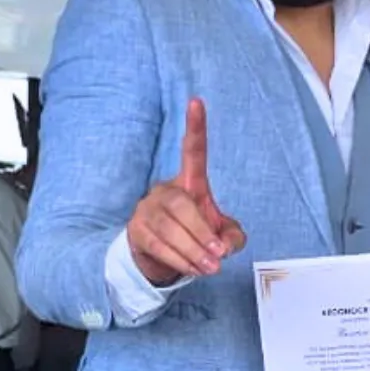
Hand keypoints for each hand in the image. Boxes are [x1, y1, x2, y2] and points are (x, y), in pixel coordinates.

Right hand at [126, 98, 246, 286]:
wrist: (161, 258)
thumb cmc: (195, 237)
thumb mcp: (222, 236)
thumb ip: (232, 237)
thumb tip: (224, 246)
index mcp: (189, 183)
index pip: (193, 151)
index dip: (195, 127)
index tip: (196, 101)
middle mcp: (165, 190)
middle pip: (182, 206)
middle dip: (201, 233)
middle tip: (218, 256)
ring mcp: (147, 210)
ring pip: (169, 228)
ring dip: (192, 251)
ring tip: (210, 268)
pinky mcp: (137, 231)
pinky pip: (158, 245)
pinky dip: (179, 260)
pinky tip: (193, 269)